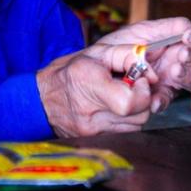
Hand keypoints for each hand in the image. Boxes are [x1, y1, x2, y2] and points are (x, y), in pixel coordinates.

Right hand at [36, 42, 158, 138]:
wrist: (40, 100)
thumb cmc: (68, 72)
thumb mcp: (96, 52)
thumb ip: (127, 55)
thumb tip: (150, 72)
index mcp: (89, 84)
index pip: (130, 102)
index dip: (143, 92)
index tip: (140, 80)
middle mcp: (91, 111)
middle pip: (139, 115)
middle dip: (144, 99)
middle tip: (133, 86)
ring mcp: (92, 129)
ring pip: (136, 125)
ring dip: (136, 110)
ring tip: (122, 96)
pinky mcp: (95, 138)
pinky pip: (125, 131)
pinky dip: (127, 119)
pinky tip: (114, 107)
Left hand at [96, 18, 190, 111]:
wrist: (87, 76)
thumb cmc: (111, 52)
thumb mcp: (135, 34)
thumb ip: (160, 30)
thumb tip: (185, 28)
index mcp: (176, 42)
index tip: (188, 38)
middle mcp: (179, 62)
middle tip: (181, 56)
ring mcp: (171, 81)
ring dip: (189, 76)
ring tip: (173, 71)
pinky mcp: (158, 99)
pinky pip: (168, 101)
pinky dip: (163, 99)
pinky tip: (154, 97)